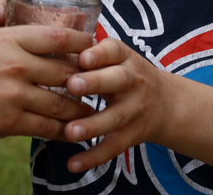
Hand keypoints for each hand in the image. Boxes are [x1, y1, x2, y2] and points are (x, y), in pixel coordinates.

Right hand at [0, 24, 95, 142]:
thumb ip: (10, 47)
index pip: (59, 38)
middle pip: (66, 72)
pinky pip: (46, 128)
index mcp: (9, 39)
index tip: (95, 50)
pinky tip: (72, 133)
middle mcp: (17, 63)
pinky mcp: (9, 121)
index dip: (83, 45)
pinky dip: (63, 132)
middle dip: (87, 81)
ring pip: (62, 103)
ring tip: (93, 113)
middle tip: (101, 86)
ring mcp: (15, 93)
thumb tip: (37, 55)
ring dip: (80, 110)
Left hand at [60, 38, 174, 172]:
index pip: (114, 50)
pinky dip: (93, 157)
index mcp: (124, 58)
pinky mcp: (133, 134)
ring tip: (70, 131)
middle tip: (71, 86)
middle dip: (95, 83)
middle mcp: (133, 81)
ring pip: (115, 117)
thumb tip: (46, 48)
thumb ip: (87, 54)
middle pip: (117, 80)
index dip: (99, 54)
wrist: (167, 103)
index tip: (81, 57)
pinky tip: (73, 164)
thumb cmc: (124, 73)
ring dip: (92, 125)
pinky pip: (113, 146)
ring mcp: (134, 109)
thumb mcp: (115, 58)